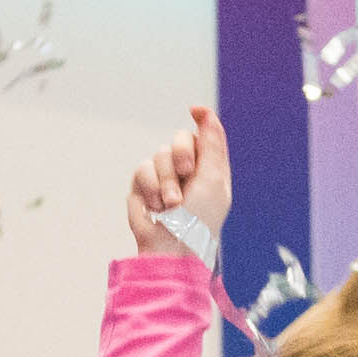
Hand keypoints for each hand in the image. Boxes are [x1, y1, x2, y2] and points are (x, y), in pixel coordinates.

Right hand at [124, 107, 231, 256]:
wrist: (171, 246)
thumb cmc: (199, 217)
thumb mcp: (214, 178)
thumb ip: (212, 143)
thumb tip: (204, 111)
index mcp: (210, 168)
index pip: (205, 135)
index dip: (202, 119)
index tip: (194, 110)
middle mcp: (188, 170)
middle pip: (180, 139)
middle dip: (182, 154)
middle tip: (187, 173)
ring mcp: (165, 177)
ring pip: (160, 154)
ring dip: (167, 180)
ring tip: (172, 204)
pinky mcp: (144, 185)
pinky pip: (143, 168)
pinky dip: (151, 186)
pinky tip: (156, 205)